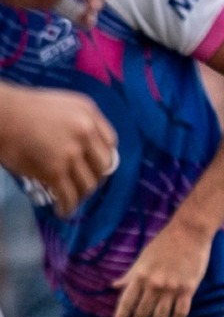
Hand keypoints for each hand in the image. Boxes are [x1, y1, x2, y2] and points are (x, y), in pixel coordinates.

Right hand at [0, 88, 115, 214]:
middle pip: (103, 166)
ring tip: (71, 199)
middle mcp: (85, 132)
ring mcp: (71, 152)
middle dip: (94, 178)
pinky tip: (62, 210)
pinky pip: (69, 195)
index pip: (110, 143)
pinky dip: (67, 207)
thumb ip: (78, 123)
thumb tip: (86, 150)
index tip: (93, 166)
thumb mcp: (61, 105)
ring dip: (80, 195)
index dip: (102, 158)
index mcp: (88, 113)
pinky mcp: (55, 170)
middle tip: (82, 184)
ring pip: (88, 184)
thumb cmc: (21, 109)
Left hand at [112, 217, 212, 316]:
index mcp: (140, 277)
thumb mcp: (142, 258)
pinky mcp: (188, 289)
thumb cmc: (164, 243)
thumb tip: (114, 286)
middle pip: (142, 312)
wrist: (188, 233)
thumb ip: (130, 275)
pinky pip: (181, 311)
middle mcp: (153, 285)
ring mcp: (171, 289)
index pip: (126, 303)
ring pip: (161, 316)